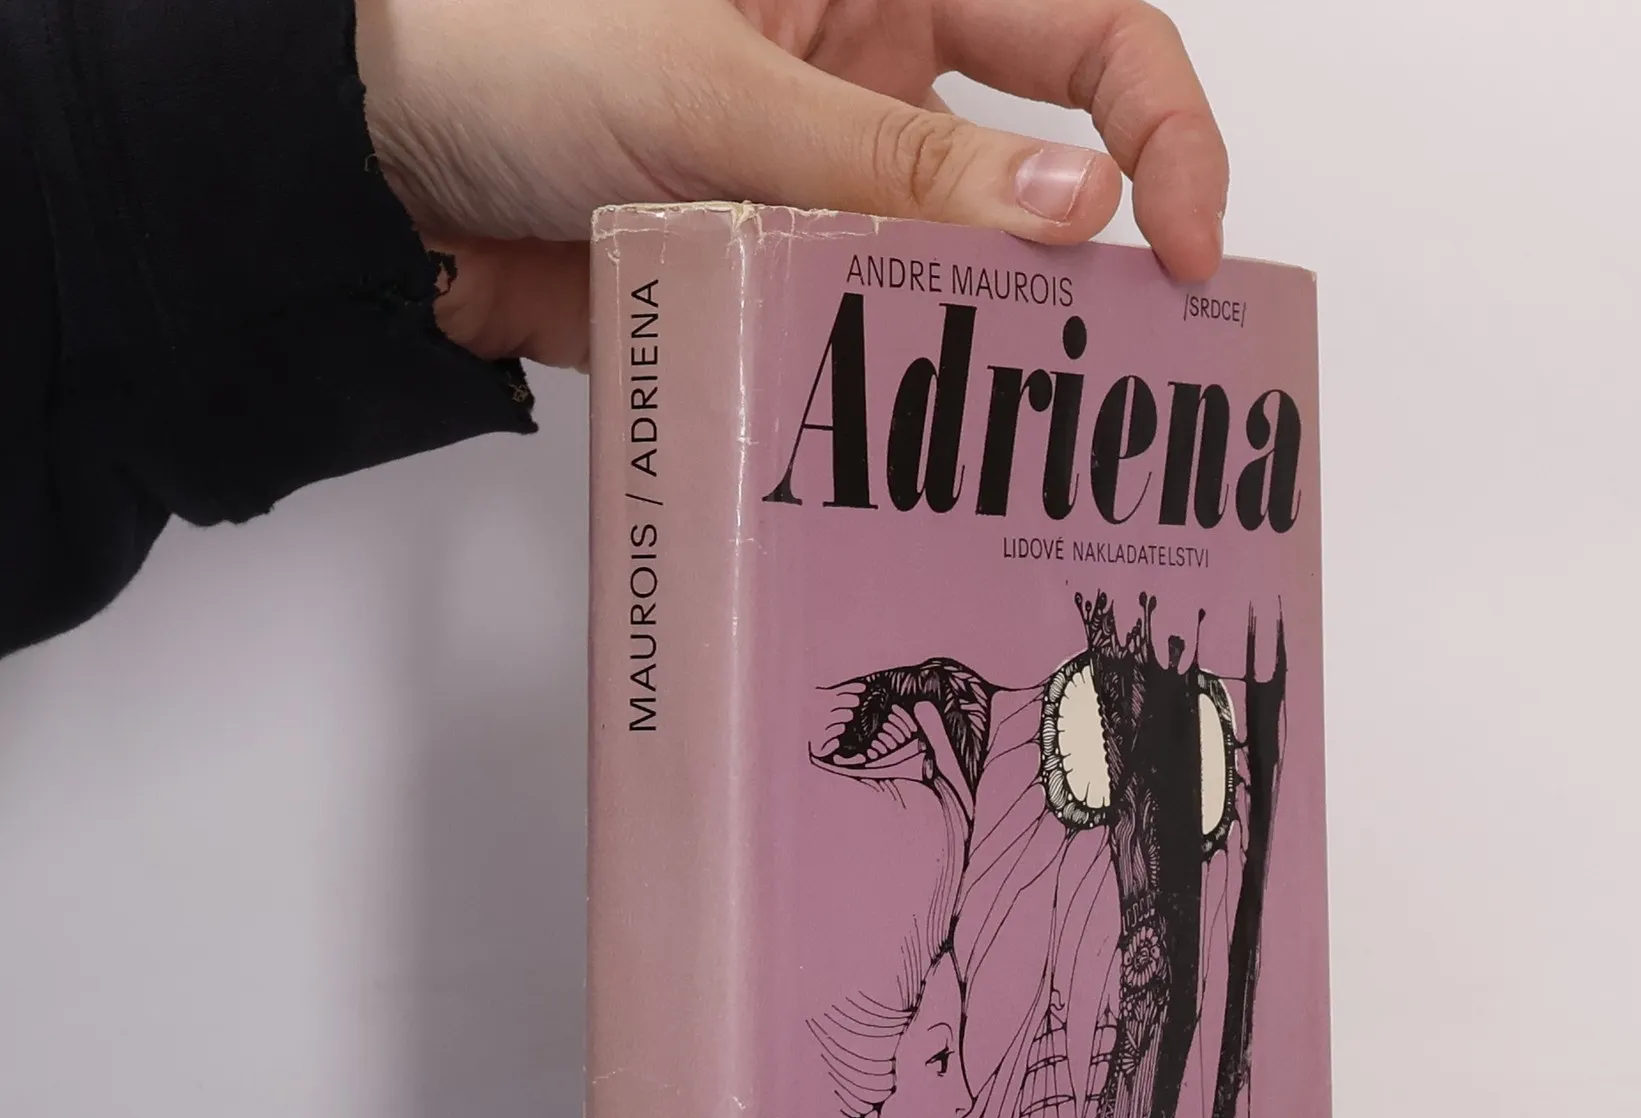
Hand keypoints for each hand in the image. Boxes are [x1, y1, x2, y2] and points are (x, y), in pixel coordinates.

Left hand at [355, 0, 1228, 369]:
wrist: (358, 168)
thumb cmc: (501, 42)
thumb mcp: (719, 84)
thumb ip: (900, 156)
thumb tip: (1079, 207)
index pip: (1085, 30)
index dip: (1160, 125)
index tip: (1187, 243)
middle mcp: (873, 74)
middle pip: (1041, 166)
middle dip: (1090, 264)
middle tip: (1127, 374)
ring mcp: (826, 189)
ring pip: (954, 276)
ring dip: (977, 345)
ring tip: (1011, 439)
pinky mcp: (774, 283)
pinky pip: (864, 342)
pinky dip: (886, 396)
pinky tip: (906, 458)